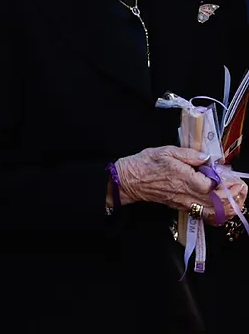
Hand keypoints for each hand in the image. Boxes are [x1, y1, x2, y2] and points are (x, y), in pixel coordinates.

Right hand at [116, 146, 244, 221]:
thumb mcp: (166, 151)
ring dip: (230, 208)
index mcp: (185, 179)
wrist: (129, 180)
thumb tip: (207, 158)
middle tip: (242, 188)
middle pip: (218, 203)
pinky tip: (225, 207)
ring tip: (238, 198)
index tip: (233, 176)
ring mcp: (185, 203)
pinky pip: (206, 215)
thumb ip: (189, 154)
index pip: (213, 186)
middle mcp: (187, 194)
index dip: (227, 183)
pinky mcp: (183, 207)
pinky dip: (219, 214)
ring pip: (214, 212)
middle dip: (234, 196)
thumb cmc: (146, 163)